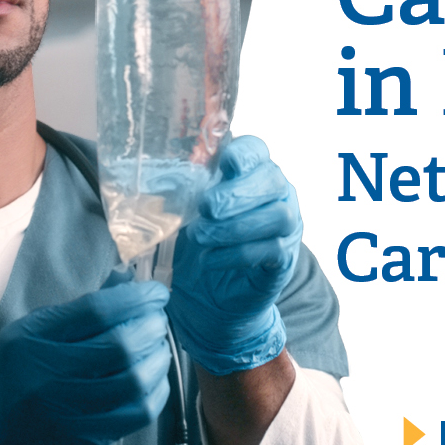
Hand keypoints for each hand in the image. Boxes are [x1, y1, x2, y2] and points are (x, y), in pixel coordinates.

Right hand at [0, 281, 171, 444]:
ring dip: (159, 357)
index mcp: (30, 342)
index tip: (156, 293)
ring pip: (136, 380)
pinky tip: (153, 376)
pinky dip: (157, 389)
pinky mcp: (87, 439)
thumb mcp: (28, 334)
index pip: (96, 311)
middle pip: (121, 346)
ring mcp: (70, 413)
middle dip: (152, 326)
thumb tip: (129, 280)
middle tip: (158, 319)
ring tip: (158, 346)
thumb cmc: (9, 380)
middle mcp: (49, 377)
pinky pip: (139, 412)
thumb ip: (78, 308)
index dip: (137, 298)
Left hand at [168, 135, 301, 374]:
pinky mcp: (283, 260)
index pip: (257, 151)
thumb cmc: (202, 241)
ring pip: (278, 216)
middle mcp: (277, 196)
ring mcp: (286, 228)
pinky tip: (210, 259)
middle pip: (273, 181)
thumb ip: (184, 191)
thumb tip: (158, 179)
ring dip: (236, 226)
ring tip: (202, 236)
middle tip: (206, 208)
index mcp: (252, 173)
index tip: (225, 164)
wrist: (213, 293)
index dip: (244, 154)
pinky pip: (272, 251)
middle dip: (238, 194)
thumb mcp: (188, 212)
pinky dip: (237, 254)